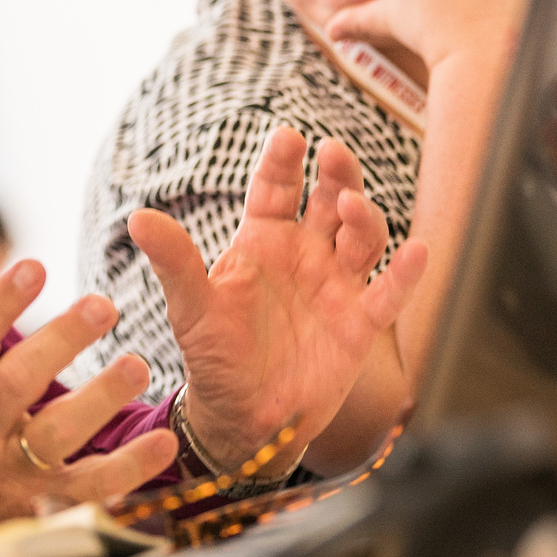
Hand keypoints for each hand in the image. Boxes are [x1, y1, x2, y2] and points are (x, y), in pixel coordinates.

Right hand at [0, 261, 177, 556]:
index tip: (34, 265)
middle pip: (14, 385)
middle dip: (59, 343)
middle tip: (102, 304)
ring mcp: (5, 476)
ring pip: (53, 437)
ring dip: (99, 400)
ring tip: (137, 365)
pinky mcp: (38, 510)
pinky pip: (87, 490)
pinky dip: (128, 470)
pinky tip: (162, 443)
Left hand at [130, 128, 427, 468]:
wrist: (244, 420)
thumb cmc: (214, 357)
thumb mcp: (191, 307)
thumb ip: (174, 261)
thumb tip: (138, 217)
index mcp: (263, 240)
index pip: (277, 188)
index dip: (283, 162)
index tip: (287, 136)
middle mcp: (305, 255)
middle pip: (328, 200)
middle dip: (335, 175)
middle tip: (333, 152)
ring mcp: (336, 286)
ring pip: (362, 237)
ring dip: (363, 216)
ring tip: (351, 206)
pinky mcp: (360, 325)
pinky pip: (389, 293)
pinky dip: (406, 273)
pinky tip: (417, 250)